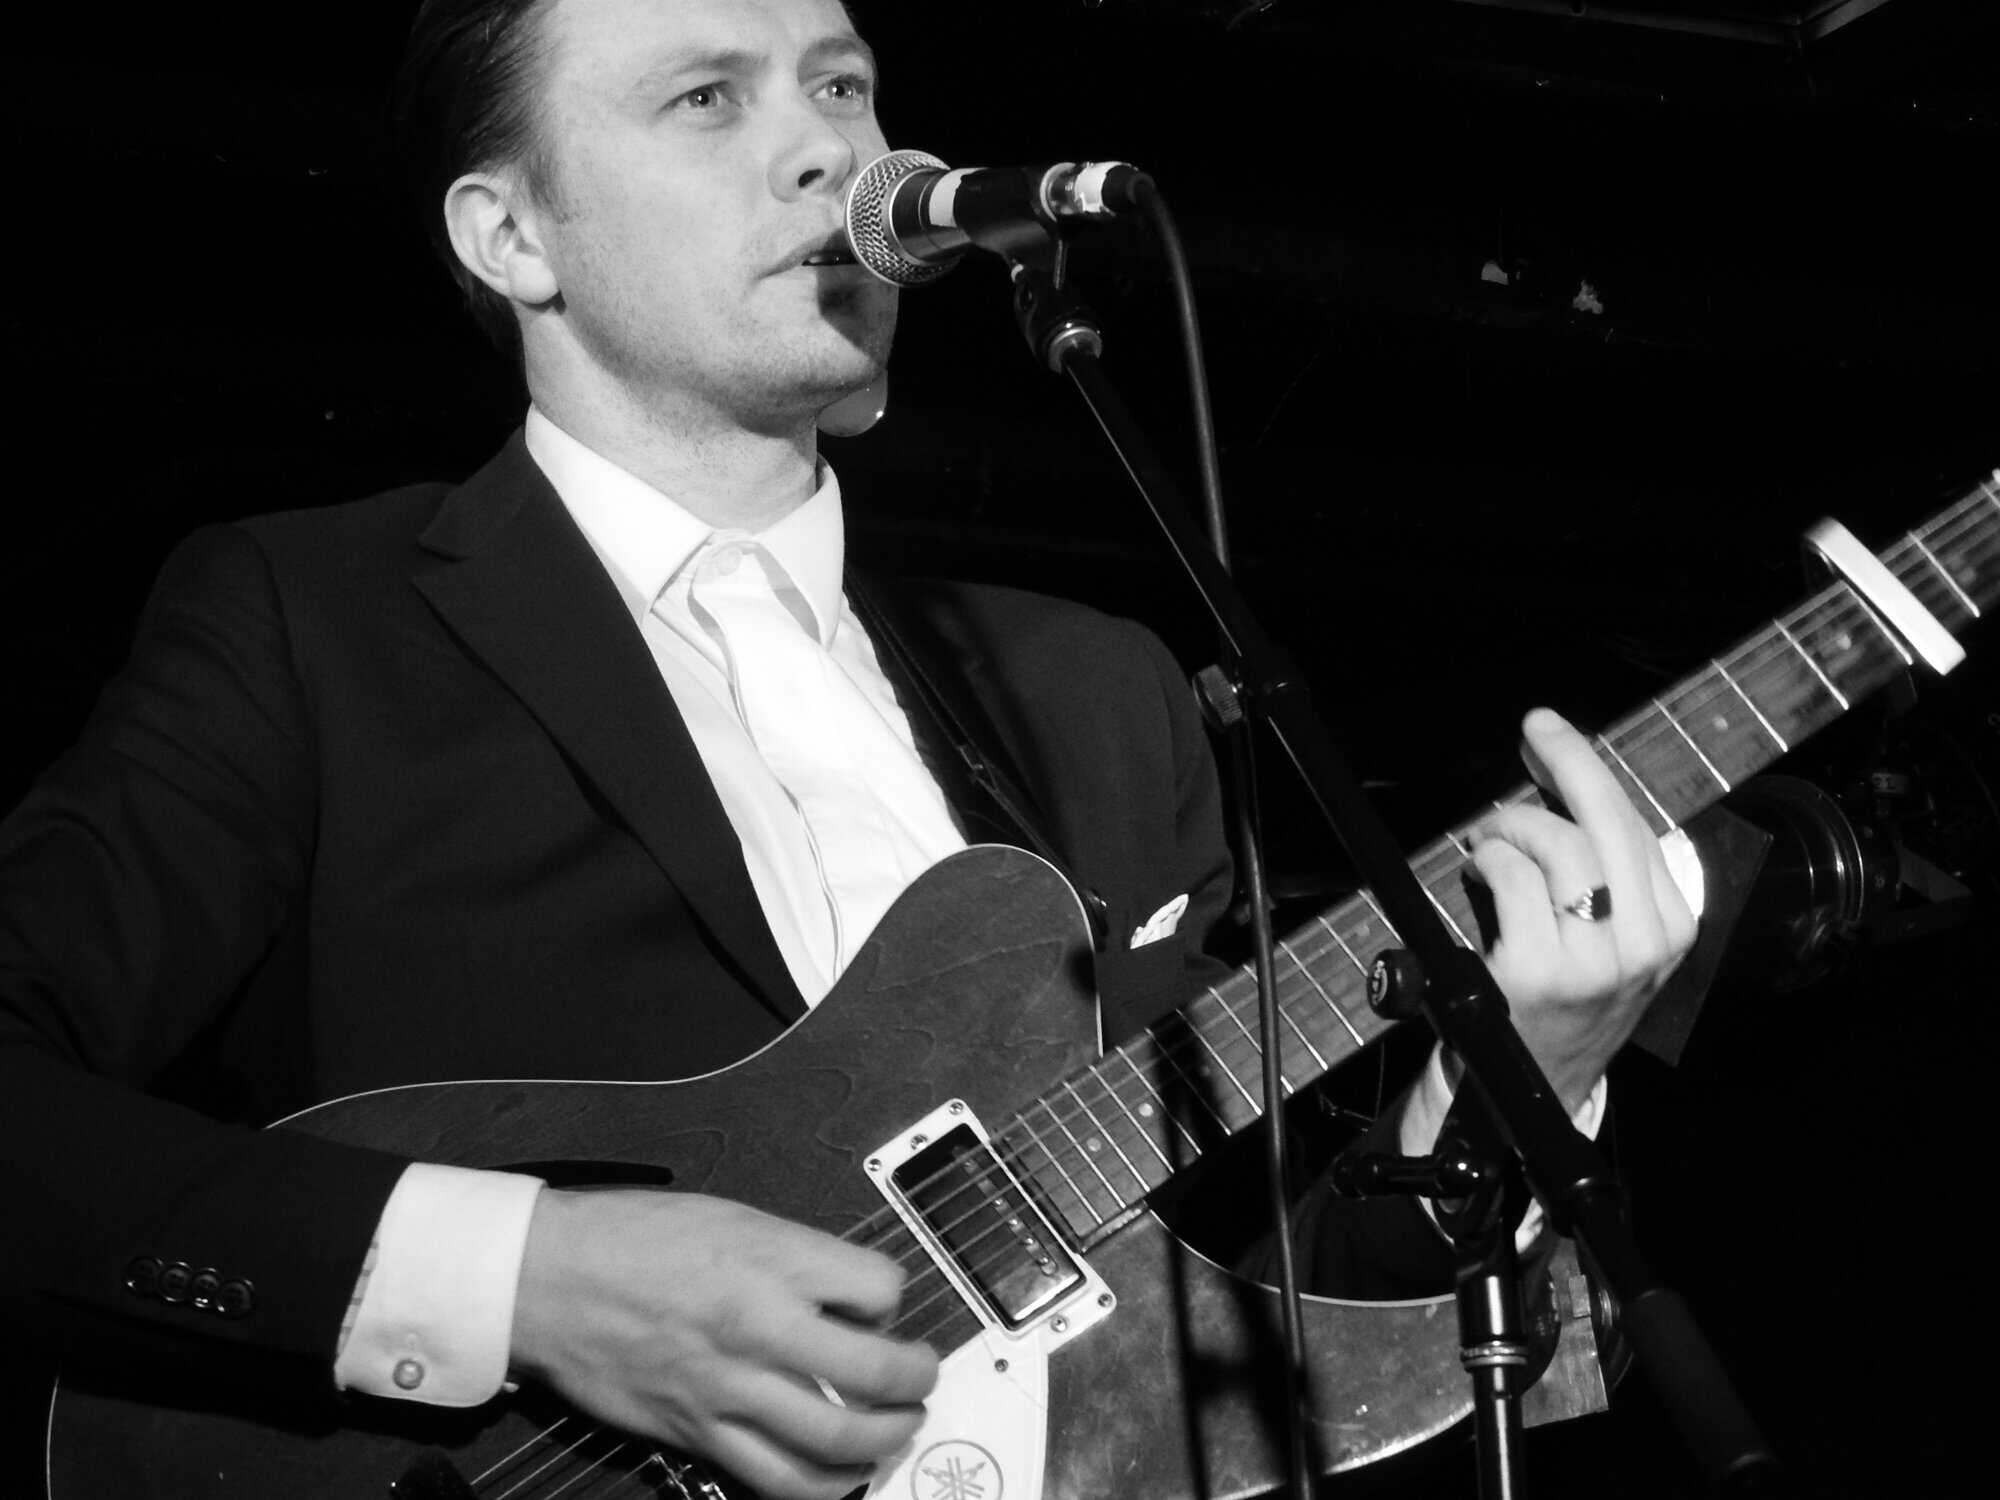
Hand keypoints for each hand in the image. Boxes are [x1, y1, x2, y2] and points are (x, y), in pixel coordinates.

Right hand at [510, 1188, 938, 1499]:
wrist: (547, 1278)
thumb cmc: (629, 1238)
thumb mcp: (732, 1217)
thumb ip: (795, 1257)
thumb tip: (847, 1291)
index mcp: (771, 1259)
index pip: (881, 1287)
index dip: (895, 1296)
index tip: (886, 1303)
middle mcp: (759, 1325)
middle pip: (875, 1373)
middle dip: (916, 1380)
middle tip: (922, 1377)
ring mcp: (729, 1388)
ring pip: (837, 1439)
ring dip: (885, 1439)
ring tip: (899, 1428)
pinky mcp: (698, 1433)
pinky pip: (777, 1479)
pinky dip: (824, 1486)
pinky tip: (842, 1475)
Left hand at [1465, 708, 1697, 1109]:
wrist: (1532, 1089)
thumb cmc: (1562, 1001)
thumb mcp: (1612, 942)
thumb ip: (1603, 875)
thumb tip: (1562, 786)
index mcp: (1670, 927)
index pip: (1635, 826)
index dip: (1589, 771)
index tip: (1555, 734)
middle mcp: (1642, 943)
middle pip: (1607, 822)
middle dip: (1566, 760)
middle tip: (1534, 730)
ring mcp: (1593, 960)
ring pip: (1554, 844)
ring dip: (1508, 825)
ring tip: (1489, 840)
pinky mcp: (1538, 970)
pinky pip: (1511, 877)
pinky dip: (1487, 860)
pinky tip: (1478, 871)